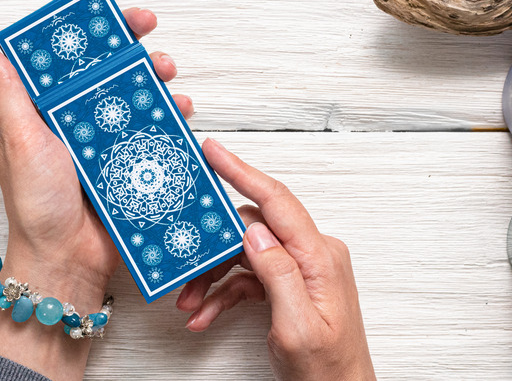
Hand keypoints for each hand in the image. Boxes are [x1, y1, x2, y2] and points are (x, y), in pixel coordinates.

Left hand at [0, 0, 193, 380]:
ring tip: (165, 70)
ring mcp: (106, 141)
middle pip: (108, 65)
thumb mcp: (20, 140)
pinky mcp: (130, 163)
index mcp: (47, 108)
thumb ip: (8, 92)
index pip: (64, 51)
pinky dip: (169, 117)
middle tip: (145, 23)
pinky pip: (154, 131)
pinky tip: (178, 112)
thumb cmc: (35, 206)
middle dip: (129, 38)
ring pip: (136, 93)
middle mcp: (78, 119)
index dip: (81, 14)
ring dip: (154, 74)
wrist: (65, 261)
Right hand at [176, 139, 375, 380]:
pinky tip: (205, 312)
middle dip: (211, 250)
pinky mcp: (288, 284)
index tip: (213, 152)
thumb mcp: (297, 326)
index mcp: (319, 256)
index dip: (241, 171)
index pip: (276, 201)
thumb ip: (277, 273)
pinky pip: (247, 277)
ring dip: (212, 277)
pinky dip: (223, 293)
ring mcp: (299, 268)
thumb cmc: (327, 369)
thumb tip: (253, 230)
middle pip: (249, 231)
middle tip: (183, 265)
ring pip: (242, 255)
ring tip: (190, 302)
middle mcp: (311, 254)